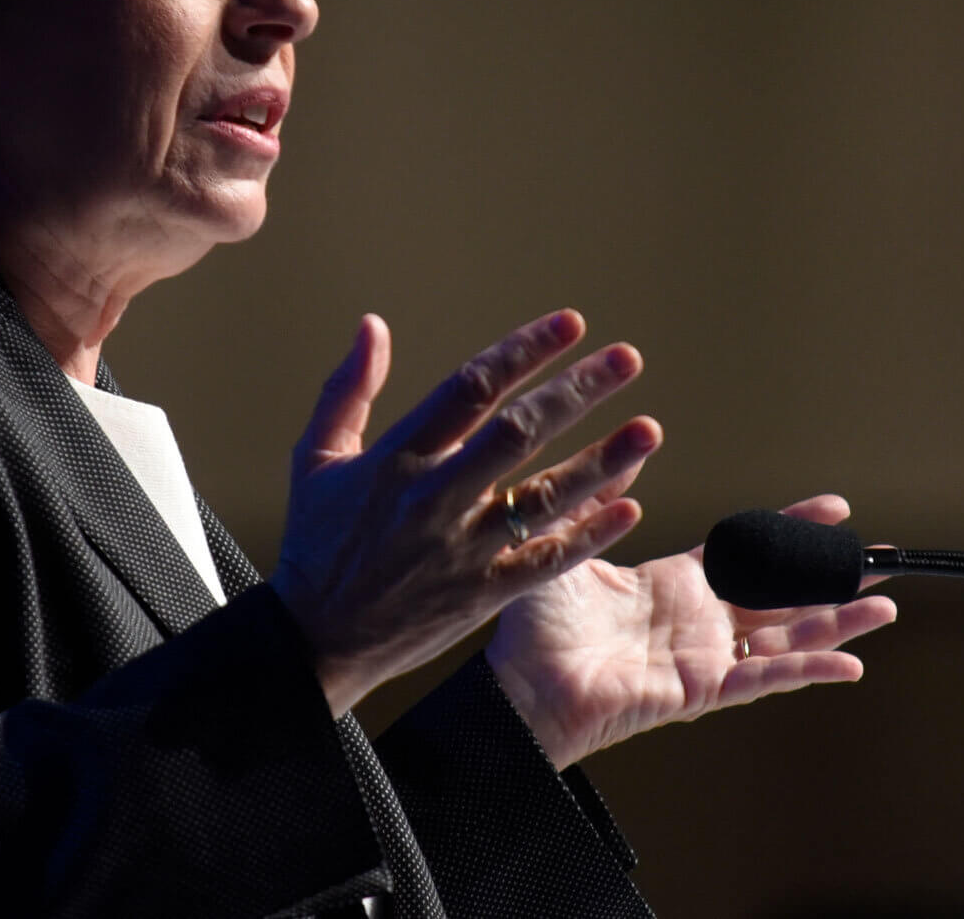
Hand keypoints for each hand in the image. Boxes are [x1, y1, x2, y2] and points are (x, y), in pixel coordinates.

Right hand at [269, 311, 658, 716]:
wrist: (314, 640)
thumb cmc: (317, 541)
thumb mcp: (315, 456)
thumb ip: (348, 388)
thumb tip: (373, 325)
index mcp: (397, 458)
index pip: (469, 390)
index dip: (522, 351)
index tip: (571, 324)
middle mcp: (434, 499)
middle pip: (517, 434)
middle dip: (576, 392)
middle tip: (626, 359)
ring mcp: (463, 550)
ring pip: (543, 498)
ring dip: (601, 461)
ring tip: (649, 429)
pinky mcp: (482, 594)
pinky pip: (545, 561)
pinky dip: (588, 534)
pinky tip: (629, 504)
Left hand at [485, 493, 897, 768]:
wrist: (518, 686)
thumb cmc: (534, 626)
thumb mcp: (571, 545)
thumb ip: (601, 501)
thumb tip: (625, 450)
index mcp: (672, 586)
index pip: (746, 552)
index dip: (791, 528)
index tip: (837, 507)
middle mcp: (698, 621)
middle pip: (782, 594)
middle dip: (833, 575)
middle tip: (885, 557)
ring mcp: (704, 658)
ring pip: (787, 635)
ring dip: (837, 621)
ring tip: (887, 605)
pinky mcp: (701, 690)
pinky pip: (763, 676)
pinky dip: (807, 669)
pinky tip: (851, 663)